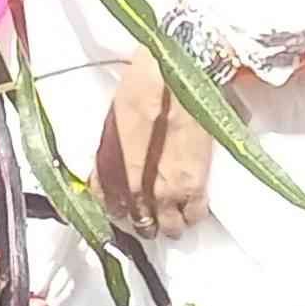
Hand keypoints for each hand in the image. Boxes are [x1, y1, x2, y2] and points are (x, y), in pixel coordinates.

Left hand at [91, 56, 215, 245]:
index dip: (118, 208)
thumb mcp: (114, 122)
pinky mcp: (195, 185)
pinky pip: (195, 214)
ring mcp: (166, 191)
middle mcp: (135, 190)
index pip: (109, 208)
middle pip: (141, 224)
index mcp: (111, 174)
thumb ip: (113, 154)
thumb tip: (117, 165)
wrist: (170, 77)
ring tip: (174, 212)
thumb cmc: (141, 88)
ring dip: (170, 222)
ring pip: (170, 228)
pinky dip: (193, 213)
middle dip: (146, 220)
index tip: (124, 205)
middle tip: (152, 211)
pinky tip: (192, 205)